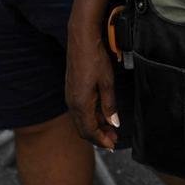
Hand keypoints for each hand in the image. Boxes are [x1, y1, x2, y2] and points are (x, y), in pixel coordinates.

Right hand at [65, 32, 119, 149]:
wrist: (81, 38)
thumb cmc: (94, 58)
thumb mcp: (107, 82)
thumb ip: (110, 105)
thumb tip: (114, 123)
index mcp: (80, 104)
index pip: (89, 131)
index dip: (101, 140)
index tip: (113, 145)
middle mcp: (72, 102)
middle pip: (83, 129)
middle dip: (98, 136)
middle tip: (113, 140)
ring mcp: (70, 95)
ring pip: (81, 120)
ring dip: (95, 126)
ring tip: (110, 129)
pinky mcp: (72, 89)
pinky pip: (80, 110)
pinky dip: (90, 116)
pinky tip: (102, 114)